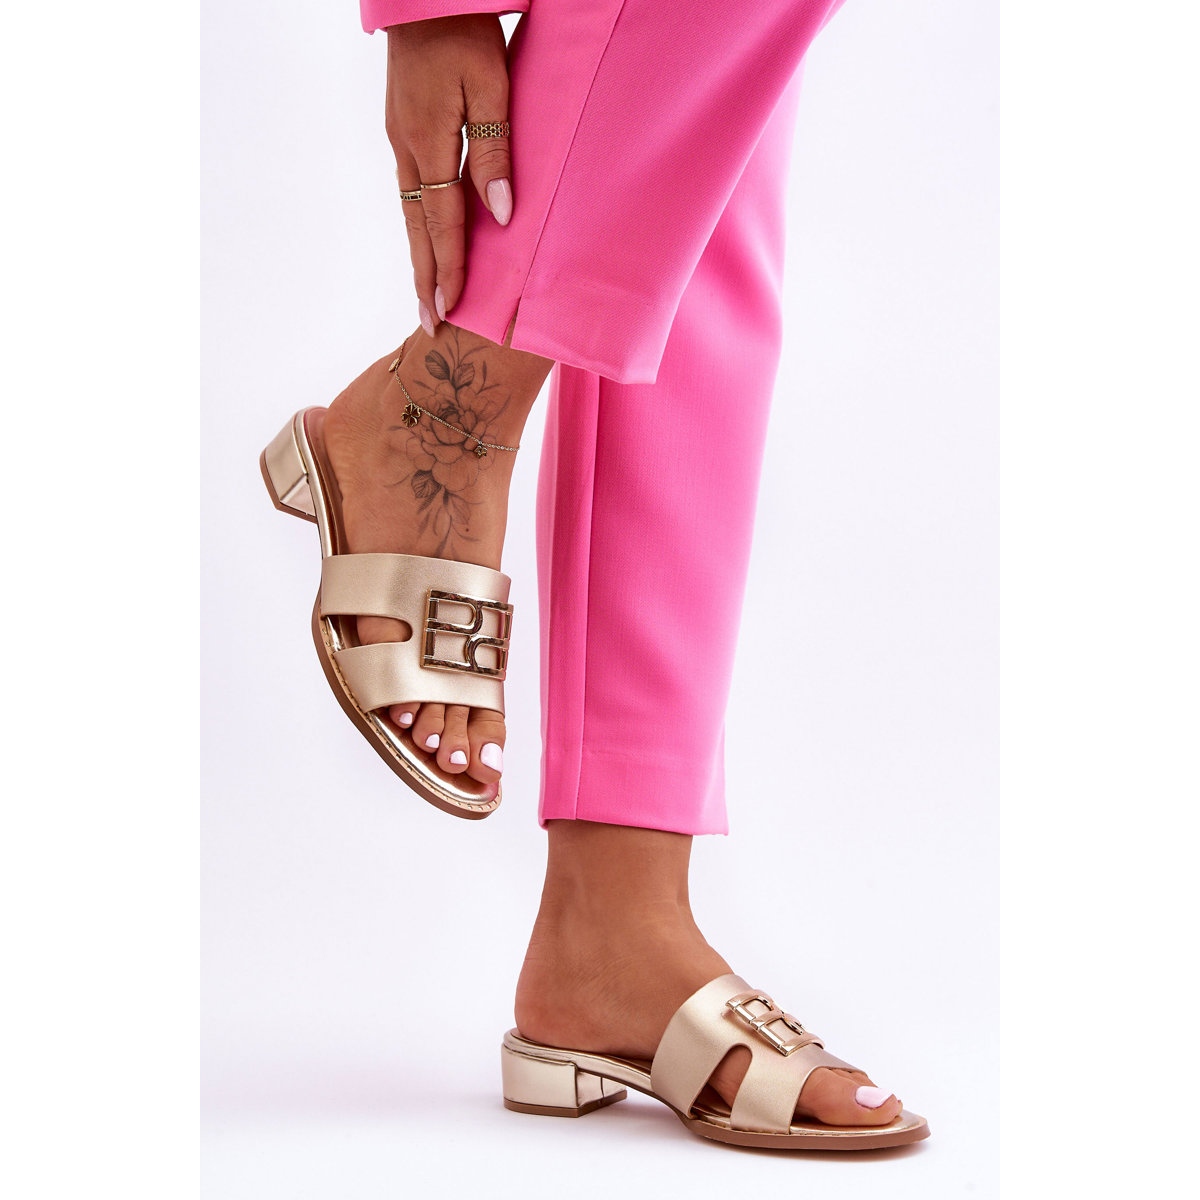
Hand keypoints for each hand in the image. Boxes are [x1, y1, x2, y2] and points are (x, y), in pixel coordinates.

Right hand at [385, 16, 512, 333]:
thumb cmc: (464, 31)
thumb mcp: (493, 86)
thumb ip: (495, 151)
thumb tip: (498, 214)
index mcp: (429, 141)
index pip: (441, 222)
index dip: (447, 269)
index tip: (448, 310)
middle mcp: (407, 147)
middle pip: (417, 228)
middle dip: (424, 279)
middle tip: (429, 324)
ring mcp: (400, 138)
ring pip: (410, 212)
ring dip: (419, 256)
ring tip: (427, 294)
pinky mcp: (403, 128)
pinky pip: (410, 190)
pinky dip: (418, 225)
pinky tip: (425, 240)